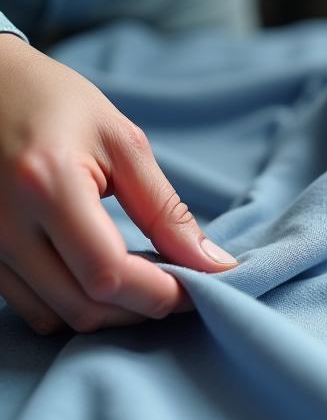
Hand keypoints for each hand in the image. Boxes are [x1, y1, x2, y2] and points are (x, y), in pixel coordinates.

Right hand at [0, 34, 237, 335]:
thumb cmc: (55, 102)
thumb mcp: (122, 143)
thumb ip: (165, 210)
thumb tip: (212, 264)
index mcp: (46, 185)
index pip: (108, 273)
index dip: (160, 294)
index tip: (197, 289)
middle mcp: (5, 224)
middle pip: (84, 306)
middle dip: (142, 308)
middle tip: (179, 286)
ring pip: (58, 317)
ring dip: (111, 313)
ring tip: (145, 281)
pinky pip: (32, 308)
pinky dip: (76, 305)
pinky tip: (104, 279)